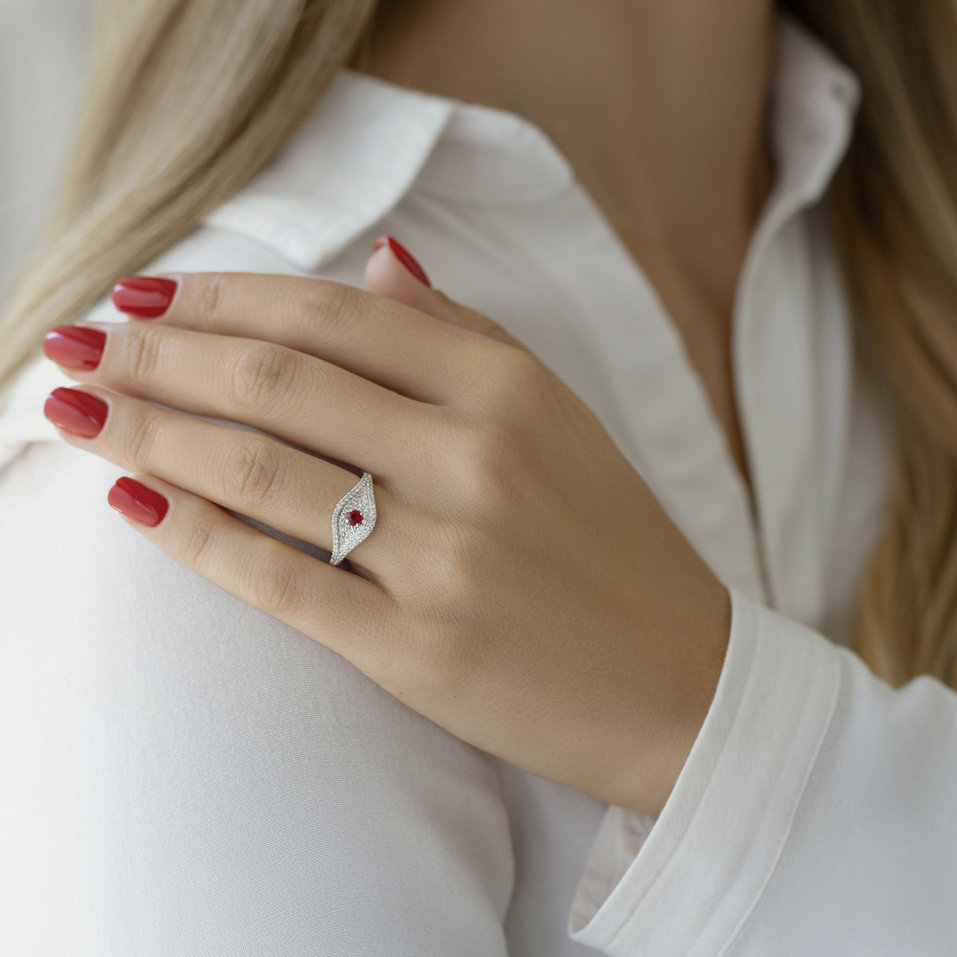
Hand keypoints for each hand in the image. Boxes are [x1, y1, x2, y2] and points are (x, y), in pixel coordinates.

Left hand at [41, 238, 730, 815]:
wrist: (681, 686)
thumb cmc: (615, 546)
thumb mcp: (562, 419)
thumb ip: (468, 334)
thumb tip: (379, 263)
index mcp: (510, 390)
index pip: (333, 317)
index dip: (224, 298)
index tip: (148, 295)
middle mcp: (474, 460)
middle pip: (278, 383)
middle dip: (159, 356)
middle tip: (82, 342)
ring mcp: (444, 558)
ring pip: (259, 472)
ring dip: (148, 431)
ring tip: (75, 406)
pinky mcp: (417, 650)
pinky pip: (276, 579)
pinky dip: (190, 533)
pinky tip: (127, 499)